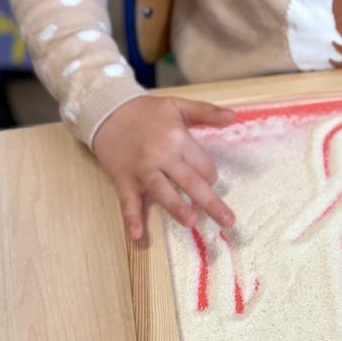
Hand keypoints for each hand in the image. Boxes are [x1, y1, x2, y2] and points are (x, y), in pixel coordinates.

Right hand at [93, 95, 236, 241]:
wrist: (108, 110)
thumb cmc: (146, 111)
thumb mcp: (178, 105)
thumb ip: (206, 112)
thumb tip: (233, 116)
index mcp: (177, 137)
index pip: (203, 164)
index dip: (210, 174)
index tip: (206, 179)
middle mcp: (161, 154)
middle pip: (189, 181)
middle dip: (210, 202)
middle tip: (227, 220)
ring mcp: (141, 169)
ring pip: (162, 191)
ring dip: (176, 207)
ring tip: (190, 221)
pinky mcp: (123, 179)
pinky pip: (128, 201)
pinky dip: (131, 218)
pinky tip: (137, 235)